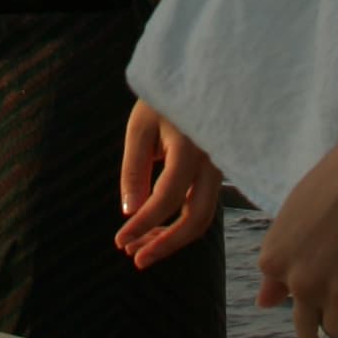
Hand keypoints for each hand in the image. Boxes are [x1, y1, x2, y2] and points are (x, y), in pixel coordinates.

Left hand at [117, 98, 222, 269]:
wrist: (195, 79)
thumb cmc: (162, 101)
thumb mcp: (139, 128)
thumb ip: (134, 170)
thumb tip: (131, 213)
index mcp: (191, 148)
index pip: (167, 198)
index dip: (143, 224)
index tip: (119, 240)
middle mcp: (212, 163)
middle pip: (196, 219)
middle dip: (165, 244)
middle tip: (134, 258)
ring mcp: (218, 170)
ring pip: (201, 217)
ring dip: (171, 238)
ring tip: (138, 249)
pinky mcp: (214, 174)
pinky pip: (201, 206)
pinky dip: (179, 223)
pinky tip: (154, 229)